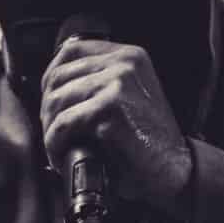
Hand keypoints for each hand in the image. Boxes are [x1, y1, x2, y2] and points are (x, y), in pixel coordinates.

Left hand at [40, 36, 193, 214]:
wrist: (175, 170)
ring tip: (58, 148)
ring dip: (50, 130)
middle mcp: (124, 63)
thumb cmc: (149, 140)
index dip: (51, 79)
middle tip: (54, 134)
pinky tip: (61, 157)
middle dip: (48, 110)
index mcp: (129, 55)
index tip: (50, 105)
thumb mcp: (130, 95)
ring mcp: (117, 84)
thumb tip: (53, 87)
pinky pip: (63, 125)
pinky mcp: (109, 110)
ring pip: (57, 101)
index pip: (70, 52)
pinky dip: (54, 145)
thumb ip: (101, 80)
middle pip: (58, 77)